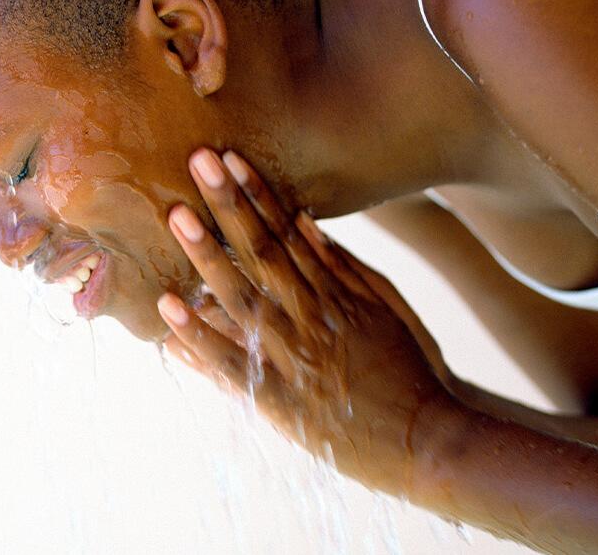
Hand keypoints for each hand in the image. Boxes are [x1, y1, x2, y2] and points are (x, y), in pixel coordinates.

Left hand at [157, 148, 456, 494]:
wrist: (429, 440)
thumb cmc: (410, 370)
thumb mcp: (387, 307)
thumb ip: (345, 266)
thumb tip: (305, 220)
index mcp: (337, 294)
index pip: (290, 234)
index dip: (259, 194)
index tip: (232, 158)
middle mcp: (313, 318)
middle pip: (264, 254)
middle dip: (230, 206)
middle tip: (199, 159)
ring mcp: (297, 358)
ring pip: (245, 300)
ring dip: (209, 257)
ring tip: (176, 216)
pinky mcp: (282, 402)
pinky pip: (233, 365)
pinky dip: (199, 336)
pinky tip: (168, 308)